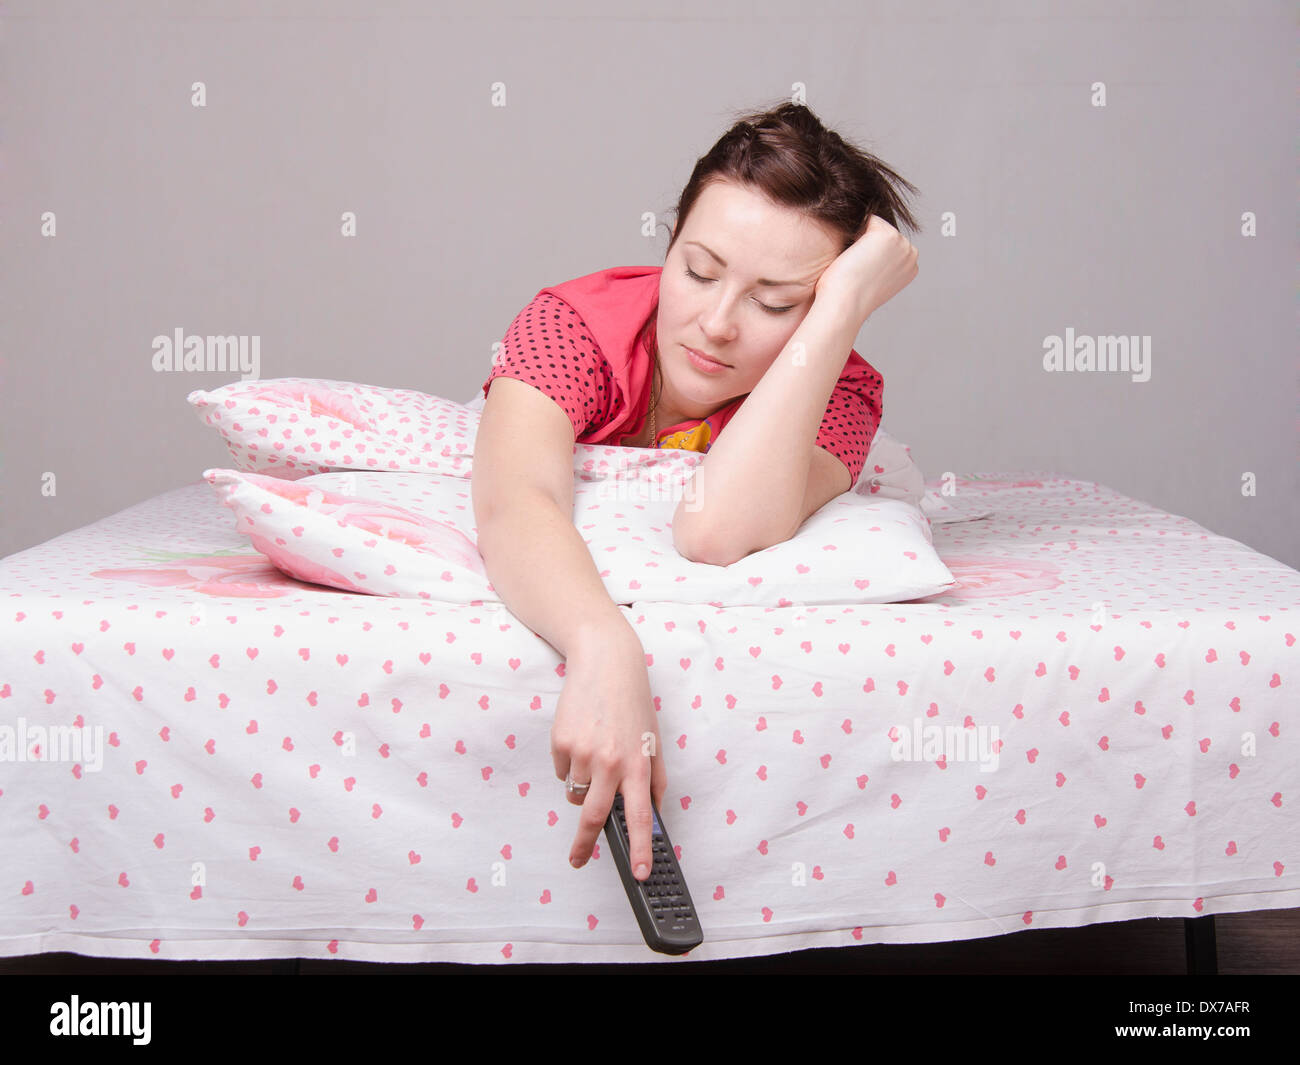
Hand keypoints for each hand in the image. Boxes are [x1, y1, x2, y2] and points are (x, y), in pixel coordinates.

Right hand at [551, 623, 666, 880]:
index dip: (641, 849)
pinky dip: (569, 763)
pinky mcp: (561, 742)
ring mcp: (583, 753)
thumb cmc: (632, 701)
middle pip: (594, 817)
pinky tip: (581, 736)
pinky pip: (561, 771)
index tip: (640, 874)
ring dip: (581, 787)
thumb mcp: (654, 739)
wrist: (605, 662)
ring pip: (574, 793)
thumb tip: (653, 813)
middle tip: (577, 859)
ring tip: (593, 754)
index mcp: (639, 764)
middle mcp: (611, 762)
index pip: (641, 817)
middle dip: (584, 843)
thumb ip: (654, 779)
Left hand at [813, 214, 918, 327]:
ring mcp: (901, 242)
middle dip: (868, 244)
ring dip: (861, 239)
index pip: (889, 245)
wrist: (846, 305)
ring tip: (855, 263)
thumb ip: (879, 265)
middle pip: (883, 233)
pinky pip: (867, 219)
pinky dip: (854, 232)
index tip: (863, 273)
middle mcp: (910, 253)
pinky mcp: (886, 233)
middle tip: (858, 269)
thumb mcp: (872, 281)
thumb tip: (869, 251)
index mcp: (910, 267)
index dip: (870, 254)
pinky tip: (852, 253)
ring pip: (875, 225)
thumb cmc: (850, 298)